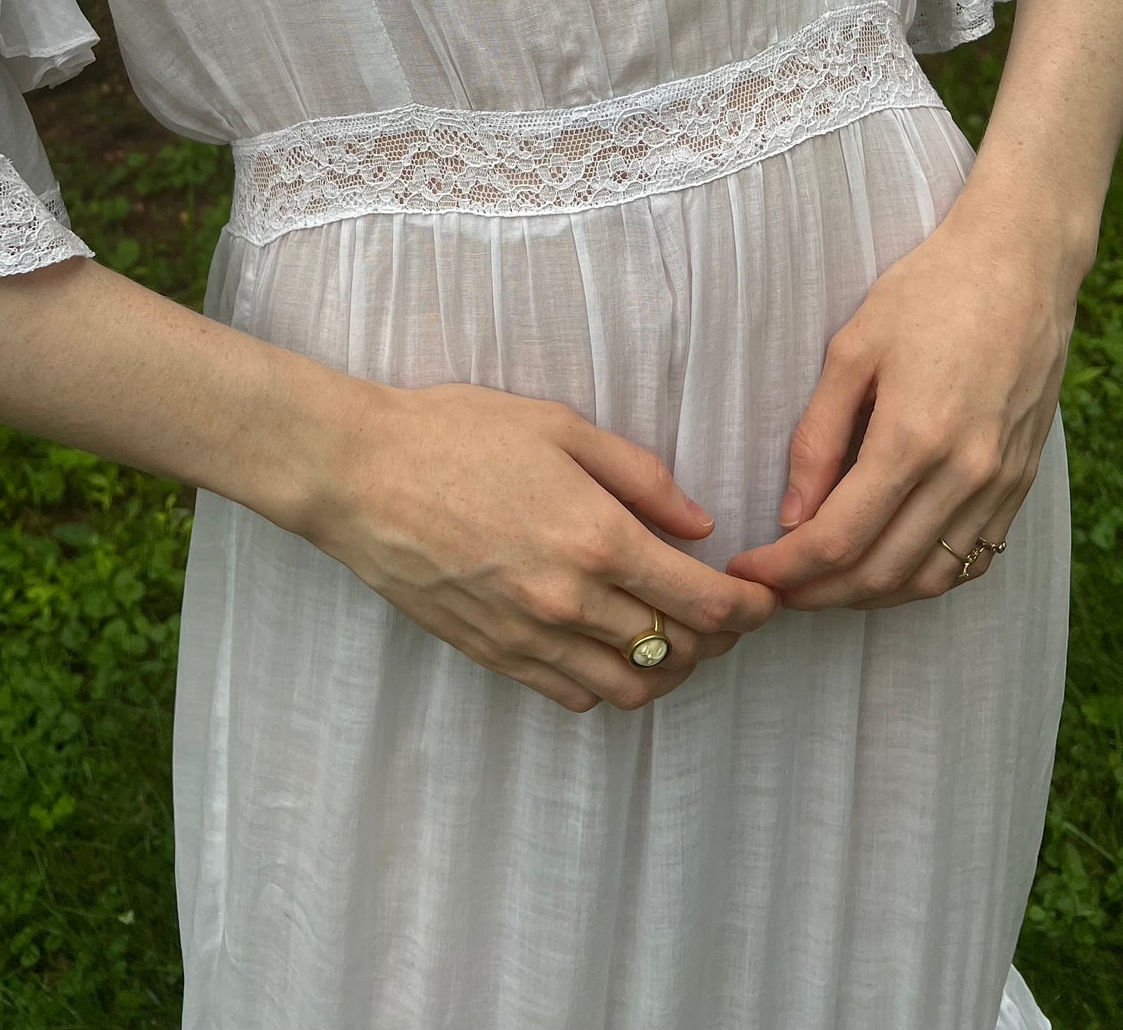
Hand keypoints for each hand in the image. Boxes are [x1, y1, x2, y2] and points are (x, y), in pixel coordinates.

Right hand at [297, 380, 777, 712]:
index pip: (704, 602)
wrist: (359, 474)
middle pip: (678, 651)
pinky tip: (611, 650)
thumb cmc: (456, 434)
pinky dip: (609, 684)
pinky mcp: (492, 654)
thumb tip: (698, 524)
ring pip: (630, 688)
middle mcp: (570, 600)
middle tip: (727, 615)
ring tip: (677, 639)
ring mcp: (528, 636)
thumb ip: (640, 477)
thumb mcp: (559, 427)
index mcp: (597, 537)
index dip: (750, 609)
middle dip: (719, 639)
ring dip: (669, 671)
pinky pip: (573, 695)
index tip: (764, 599)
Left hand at [725, 209, 1081, 608]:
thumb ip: (818, 436)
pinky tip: (886, 568)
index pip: (838, 539)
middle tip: (774, 592)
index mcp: (913, 438)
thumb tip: (792, 515)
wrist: (1022, 263)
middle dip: (818, 595)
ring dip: (869, 597)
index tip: (748, 573)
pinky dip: (923, 579)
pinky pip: (972, 559)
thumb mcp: (852, 349)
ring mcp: (1001, 483)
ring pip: (930, 579)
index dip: (786, 570)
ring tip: (821, 588)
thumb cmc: (928, 292)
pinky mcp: (1022, 480)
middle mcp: (965, 474)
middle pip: (881, 573)